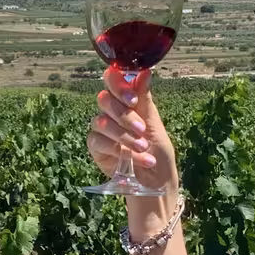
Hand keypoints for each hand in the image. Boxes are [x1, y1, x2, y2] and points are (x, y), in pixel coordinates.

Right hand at [87, 67, 179, 194]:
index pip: (113, 81)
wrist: (156, 183)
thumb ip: (145, 99)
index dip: (118, 85)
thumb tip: (144, 72)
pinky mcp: (96, 148)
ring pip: (101, 121)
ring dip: (124, 135)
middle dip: (125, 114)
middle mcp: (111, 112)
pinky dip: (116, 149)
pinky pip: (98, 140)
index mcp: (127, 101)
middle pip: (104, 99)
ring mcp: (102, 130)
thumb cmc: (158, 153)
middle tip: (142, 128)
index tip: (132, 98)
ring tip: (143, 147)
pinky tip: (132, 158)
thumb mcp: (155, 124)